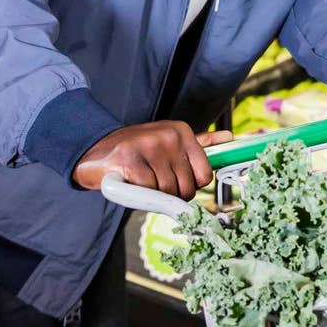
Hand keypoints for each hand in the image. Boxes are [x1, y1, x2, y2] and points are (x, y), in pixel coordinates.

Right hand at [72, 122, 232, 198]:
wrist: (96, 152)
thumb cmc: (139, 151)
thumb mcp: (170, 141)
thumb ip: (200, 143)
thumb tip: (230, 137)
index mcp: (182, 131)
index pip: (205, 174)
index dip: (190, 185)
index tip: (175, 180)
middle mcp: (168, 136)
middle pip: (187, 188)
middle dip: (171, 193)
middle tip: (154, 181)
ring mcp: (149, 146)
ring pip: (168, 192)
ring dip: (154, 194)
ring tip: (142, 179)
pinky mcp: (131, 161)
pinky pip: (149, 192)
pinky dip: (139, 194)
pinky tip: (131, 181)